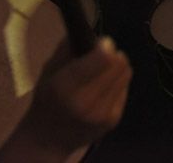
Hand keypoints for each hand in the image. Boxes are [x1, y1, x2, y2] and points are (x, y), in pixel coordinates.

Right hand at [14, 37, 131, 156]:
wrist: (49, 139)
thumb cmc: (47, 99)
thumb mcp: (49, 70)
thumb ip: (68, 48)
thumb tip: (91, 32)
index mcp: (67, 87)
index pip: (102, 59)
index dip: (105, 46)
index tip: (101, 42)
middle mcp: (87, 102)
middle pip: (118, 64)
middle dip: (113, 54)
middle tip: (103, 54)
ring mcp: (102, 114)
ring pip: (126, 74)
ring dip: (117, 66)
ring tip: (104, 68)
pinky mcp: (114, 120)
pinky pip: (125, 88)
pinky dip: (118, 81)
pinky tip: (104, 85)